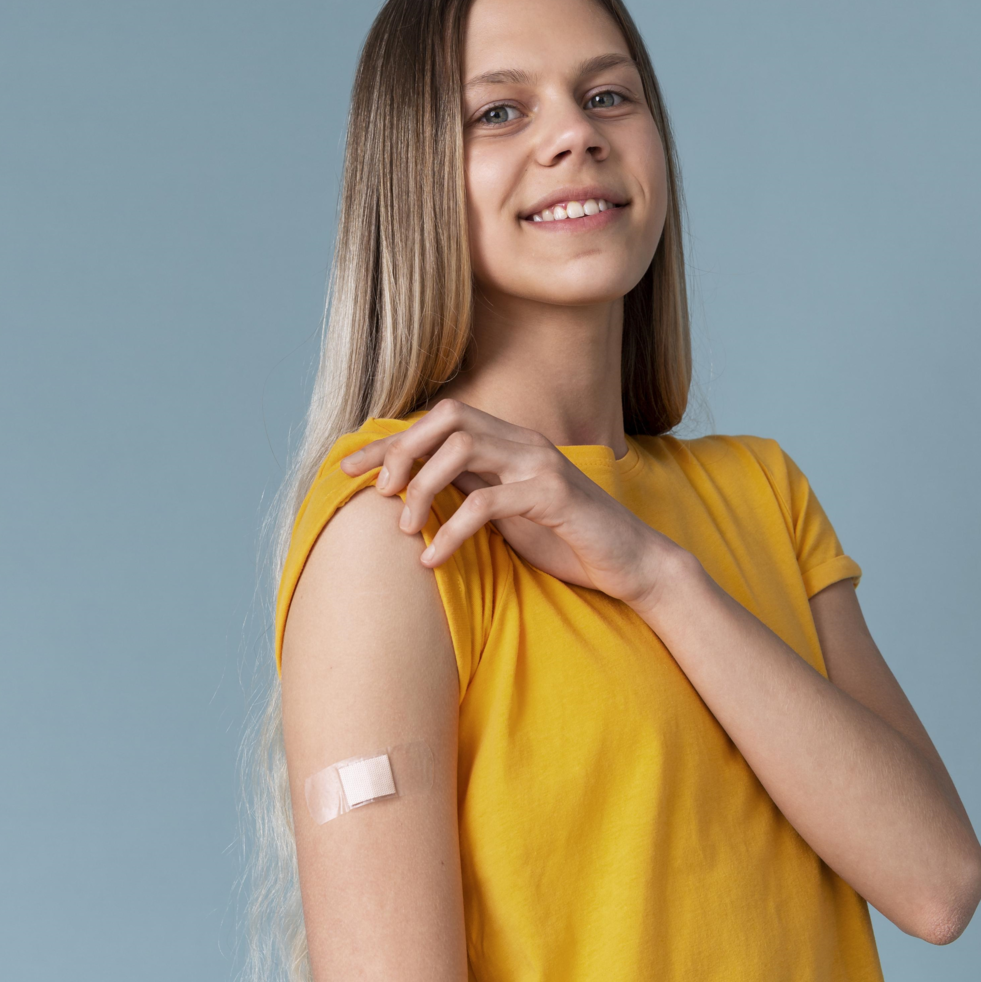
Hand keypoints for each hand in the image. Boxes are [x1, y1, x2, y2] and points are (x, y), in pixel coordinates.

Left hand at [338, 399, 686, 607]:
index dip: (390, 441)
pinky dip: (450, 531)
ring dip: (422, 488)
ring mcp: (540, 464)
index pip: (440, 422)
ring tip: (403, 528)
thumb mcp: (509, 513)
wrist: (631, 563)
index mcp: (510, 442)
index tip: (349, 468)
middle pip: (446, 418)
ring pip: (461, 450)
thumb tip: (416, 492)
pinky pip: (485, 502)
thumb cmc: (568, 541)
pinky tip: (433, 559)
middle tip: (380, 494)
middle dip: (403, 450)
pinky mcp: (552, 495)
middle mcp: (524, 442)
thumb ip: (473, 490)